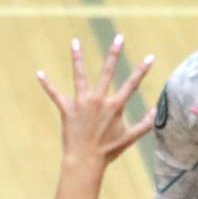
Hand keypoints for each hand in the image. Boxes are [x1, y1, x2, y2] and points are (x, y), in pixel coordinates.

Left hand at [38, 35, 154, 198]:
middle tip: (119, 37)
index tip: (150, 57)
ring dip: (77, 58)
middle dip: (114, 53)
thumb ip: (147, 123)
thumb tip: (158, 111)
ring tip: (75, 42)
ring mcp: (82, 103)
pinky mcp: (67, 110)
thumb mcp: (132, 137)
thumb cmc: (109, 150)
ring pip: (79, 76)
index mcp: (115, 106)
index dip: (142, 70)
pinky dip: (47, 84)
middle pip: (107, 71)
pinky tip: (39, 73)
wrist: (86, 160)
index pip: (132, 83)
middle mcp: (99, 100)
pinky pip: (55, 94)